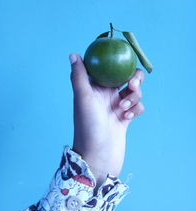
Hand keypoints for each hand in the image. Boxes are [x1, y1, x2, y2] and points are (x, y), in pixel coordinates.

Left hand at [69, 54, 144, 192]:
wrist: (98, 156)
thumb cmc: (88, 126)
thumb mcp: (82, 98)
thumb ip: (79, 76)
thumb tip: (73, 54)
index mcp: (95, 87)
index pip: (109, 67)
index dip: (118, 61)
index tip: (126, 58)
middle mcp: (106, 95)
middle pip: (126, 77)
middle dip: (133, 78)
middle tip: (131, 84)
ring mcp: (117, 106)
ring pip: (134, 91)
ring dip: (134, 96)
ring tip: (124, 108)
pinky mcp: (125, 117)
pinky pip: (137, 106)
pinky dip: (136, 109)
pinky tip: (127, 117)